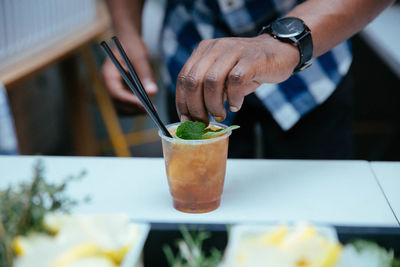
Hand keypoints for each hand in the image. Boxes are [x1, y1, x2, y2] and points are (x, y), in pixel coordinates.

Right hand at [102, 36, 156, 114]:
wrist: (128, 42)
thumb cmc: (132, 45)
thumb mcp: (140, 57)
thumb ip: (145, 74)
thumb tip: (153, 92)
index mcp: (108, 75)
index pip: (116, 93)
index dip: (130, 101)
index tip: (144, 105)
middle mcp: (109, 84)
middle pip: (118, 104)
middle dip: (134, 108)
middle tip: (152, 110)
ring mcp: (114, 89)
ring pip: (122, 107)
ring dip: (135, 110)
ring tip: (152, 109)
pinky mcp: (121, 91)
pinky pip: (126, 104)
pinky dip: (136, 107)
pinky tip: (148, 105)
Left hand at [176, 34, 298, 122]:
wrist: (279, 52)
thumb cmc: (248, 69)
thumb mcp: (223, 76)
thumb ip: (207, 90)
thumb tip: (193, 116)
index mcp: (204, 51)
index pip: (183, 78)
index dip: (182, 102)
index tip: (186, 119)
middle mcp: (216, 48)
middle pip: (194, 80)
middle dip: (195, 107)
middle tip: (203, 122)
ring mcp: (234, 51)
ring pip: (212, 81)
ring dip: (213, 105)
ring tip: (221, 115)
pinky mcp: (252, 59)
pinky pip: (235, 81)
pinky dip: (234, 98)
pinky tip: (236, 104)